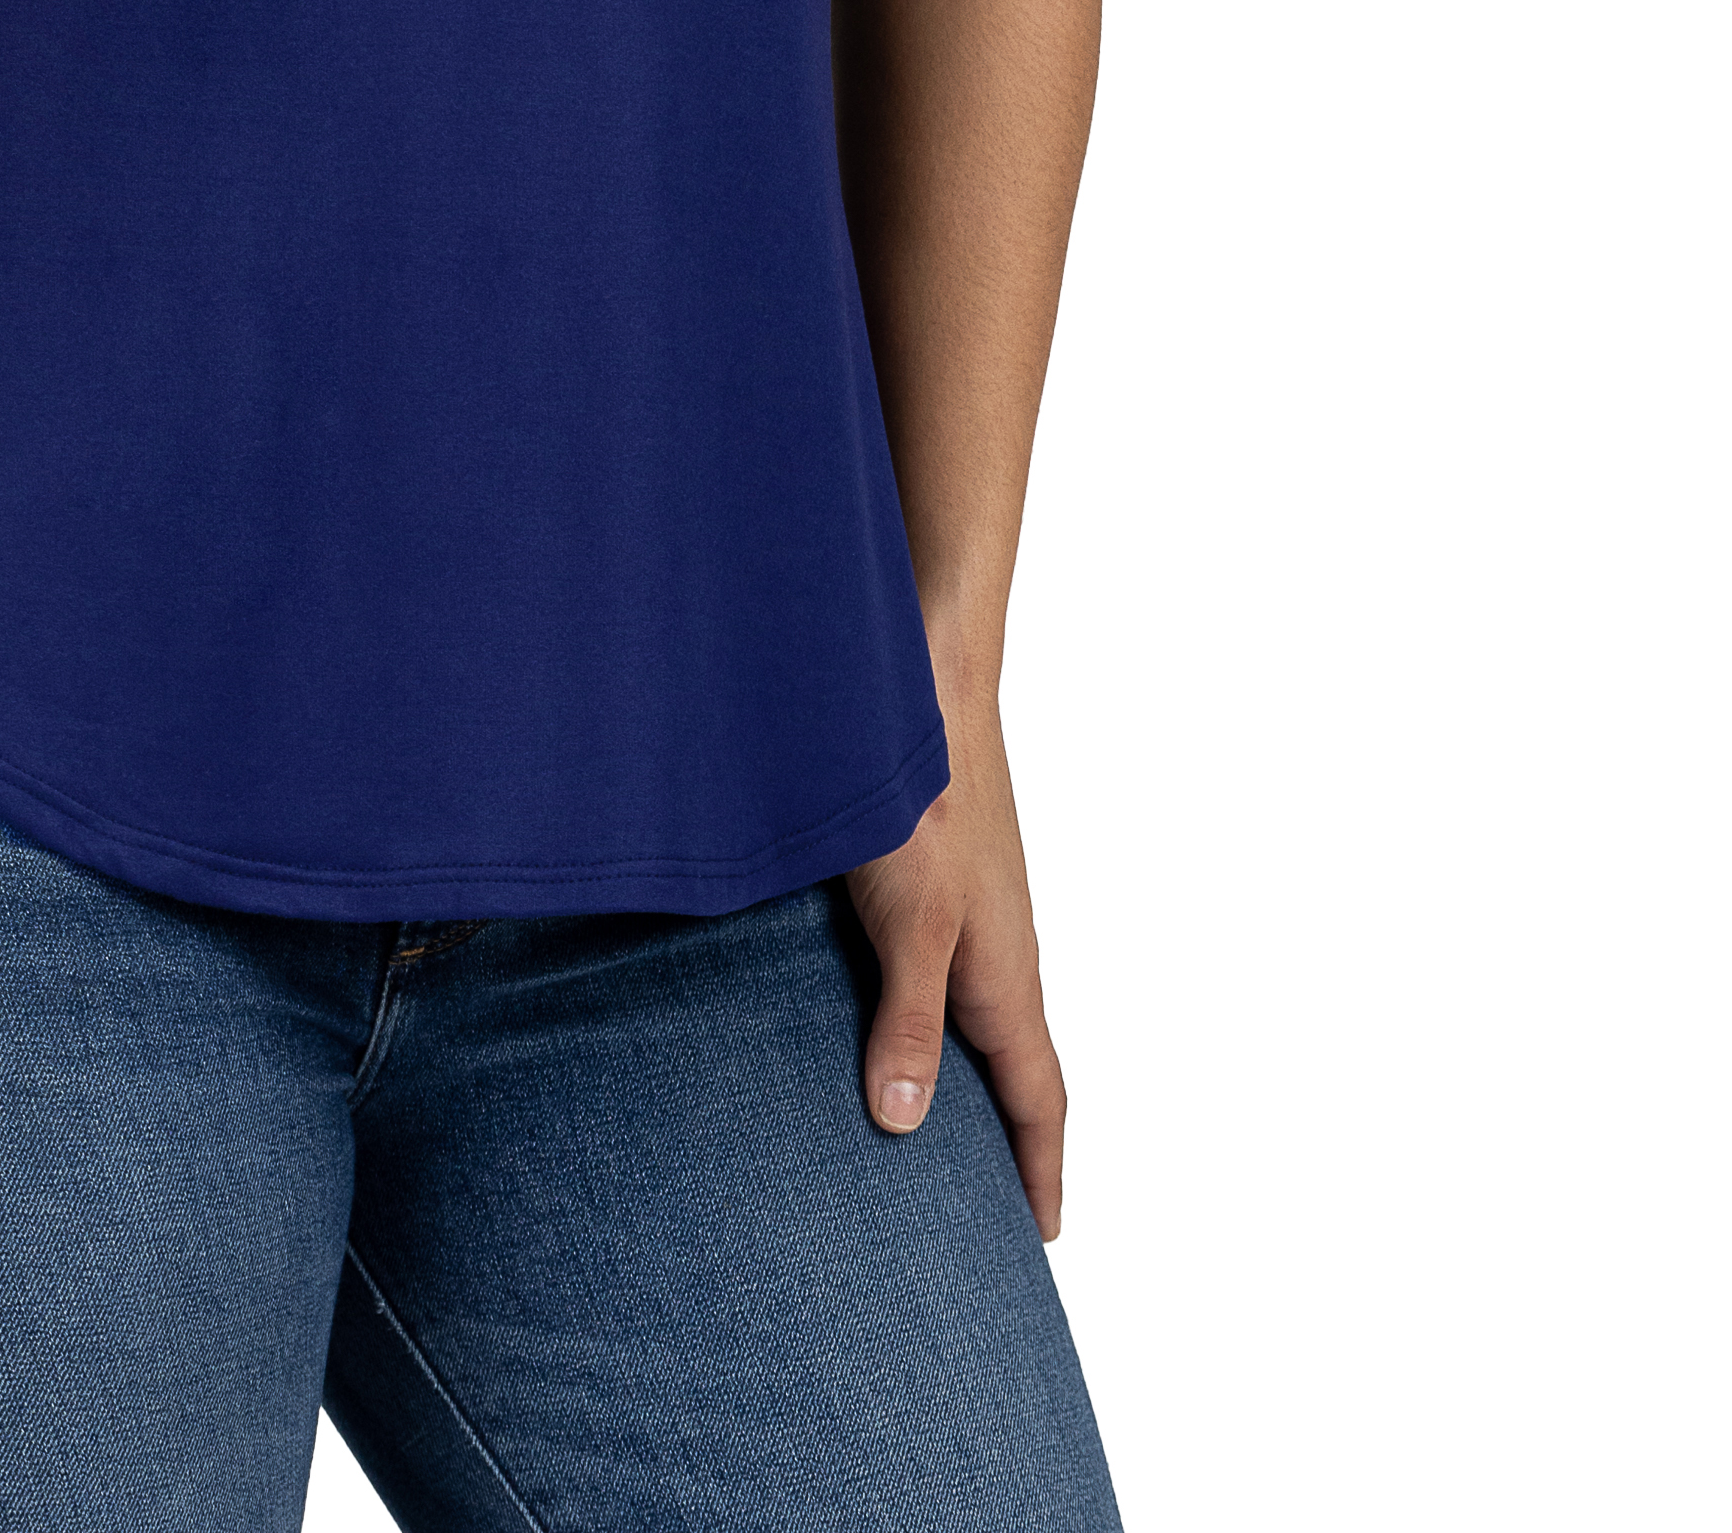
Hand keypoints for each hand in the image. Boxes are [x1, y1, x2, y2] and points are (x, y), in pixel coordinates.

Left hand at [841, 677, 1068, 1239]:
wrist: (920, 682)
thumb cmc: (917, 797)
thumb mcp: (907, 922)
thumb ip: (904, 1020)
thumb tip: (903, 1126)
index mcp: (1006, 979)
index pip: (1039, 1100)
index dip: (1040, 1169)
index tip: (1041, 1235)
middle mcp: (1000, 952)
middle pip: (1016, 1068)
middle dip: (1008, 1140)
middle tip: (983, 1210)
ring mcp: (973, 912)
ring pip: (979, 1018)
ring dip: (967, 1077)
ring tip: (928, 1130)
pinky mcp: (940, 877)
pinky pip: (948, 972)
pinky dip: (931, 1018)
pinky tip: (878, 1011)